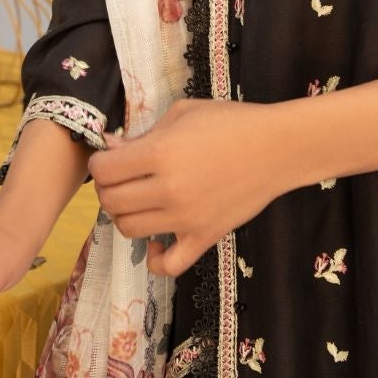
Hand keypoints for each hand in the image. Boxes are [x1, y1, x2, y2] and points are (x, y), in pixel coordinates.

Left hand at [86, 97, 278, 278]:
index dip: (99, 163)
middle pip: (111, 202)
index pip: (104, 170)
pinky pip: (168, 265)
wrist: (278, 147)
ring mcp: (186, 218)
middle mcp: (168, 189)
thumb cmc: (231, 122)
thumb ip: (144, 133)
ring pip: (129, 230)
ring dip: (126, 215)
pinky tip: (158, 240)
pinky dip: (155, 258)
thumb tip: (110, 147)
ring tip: (140, 201)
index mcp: (160, 153)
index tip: (109, 159)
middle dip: (108, 189)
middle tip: (122, 179)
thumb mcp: (182, 113)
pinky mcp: (204, 237)